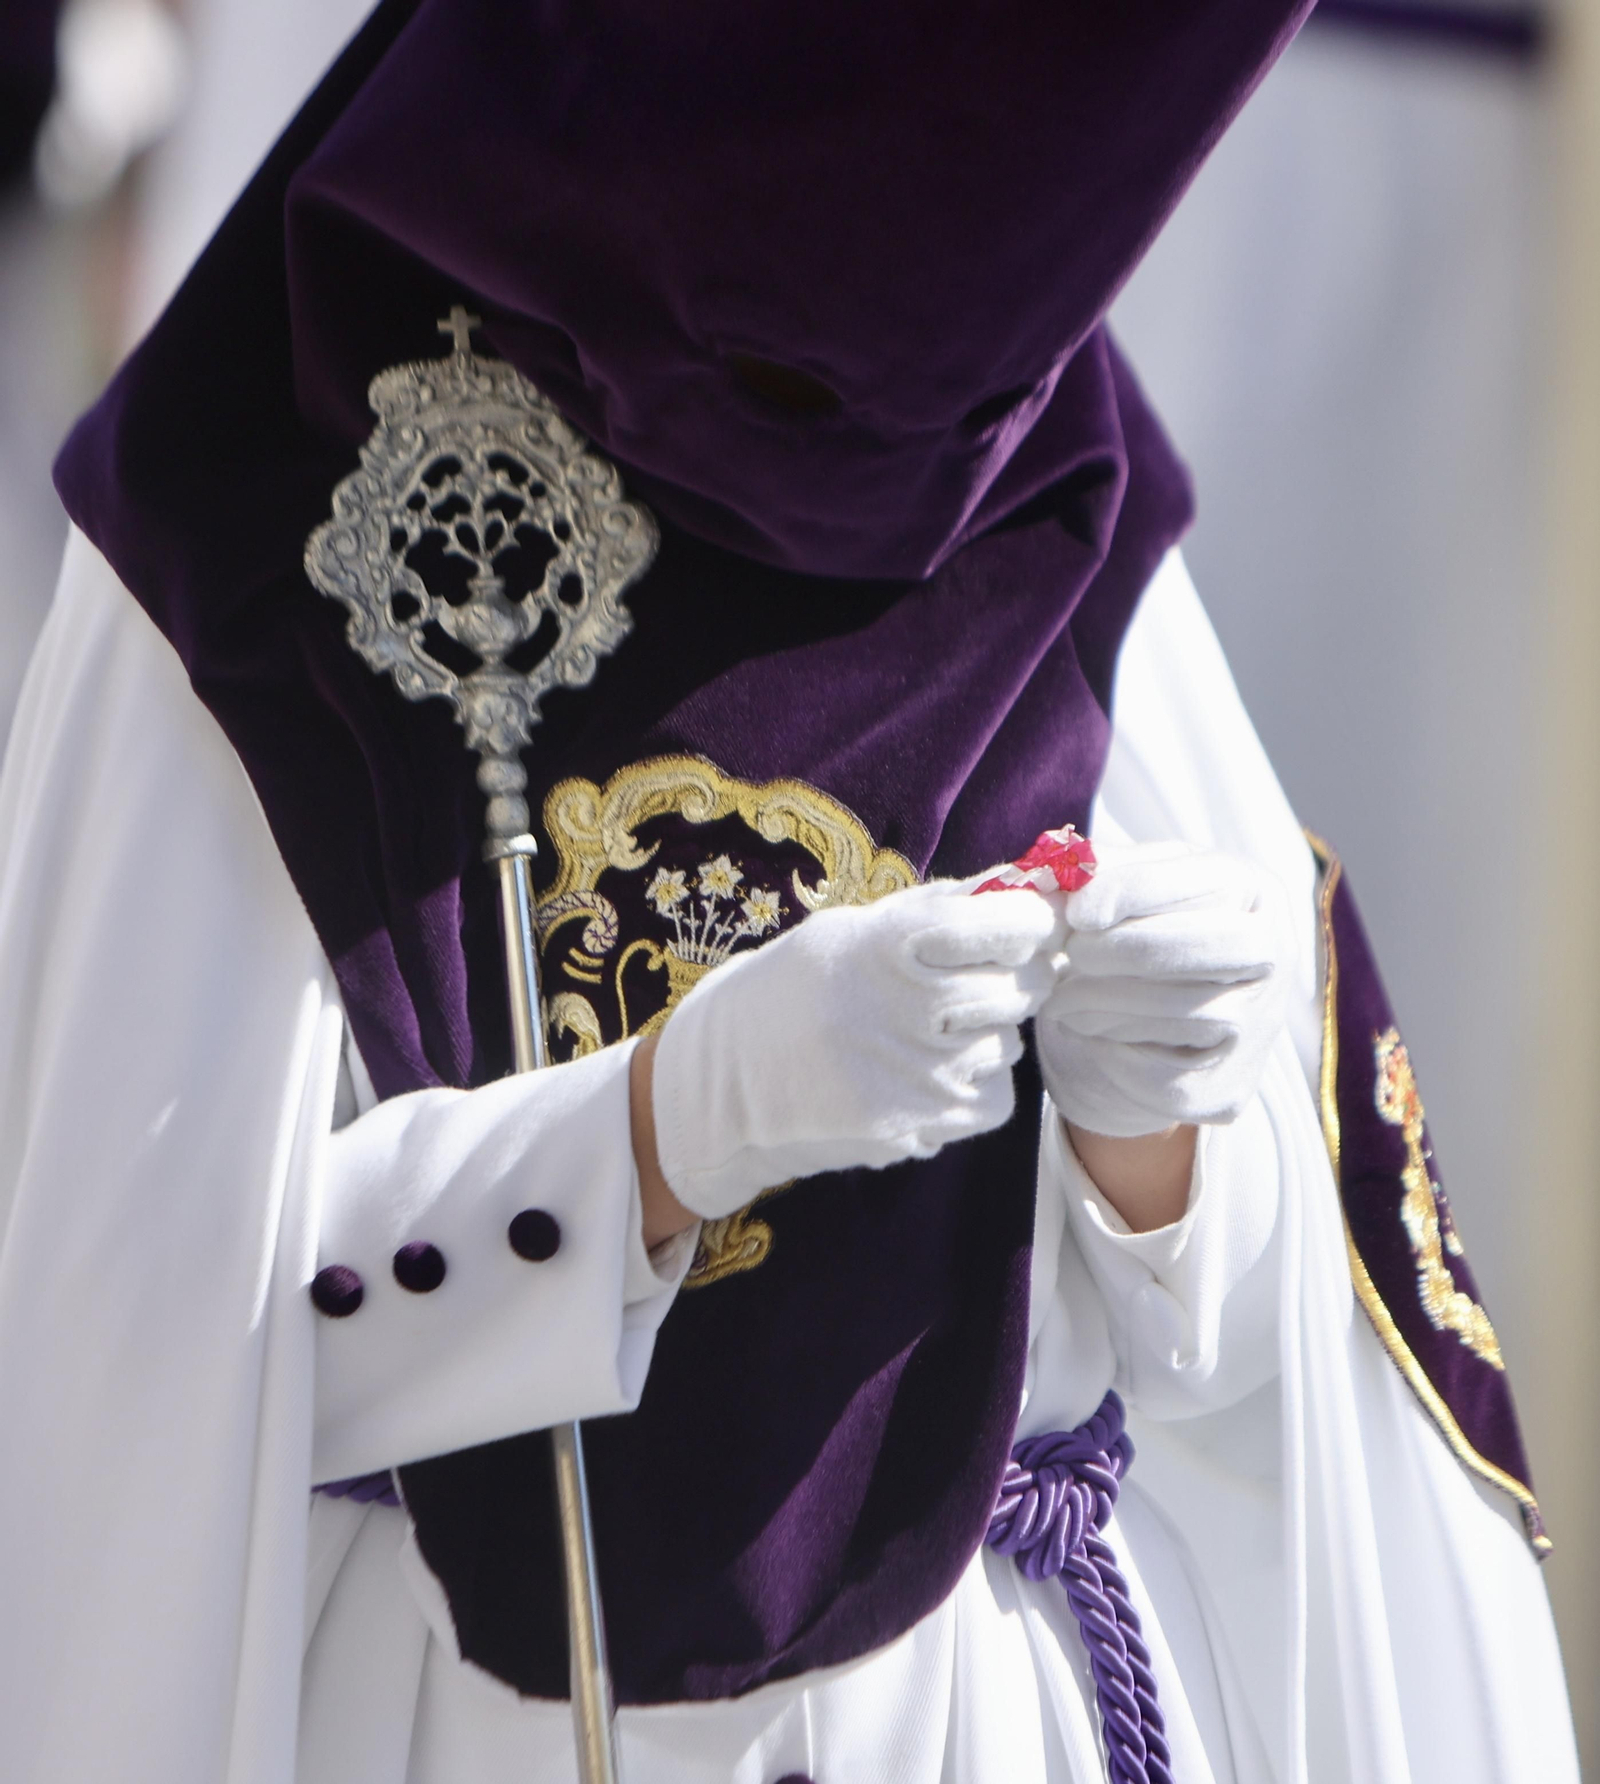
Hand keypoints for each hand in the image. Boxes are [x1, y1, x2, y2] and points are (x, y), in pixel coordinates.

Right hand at [650, 881, 1065, 1219]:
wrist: (727, 1082)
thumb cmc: (794, 991)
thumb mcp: (853, 929)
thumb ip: (938, 907)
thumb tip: (1021, 880)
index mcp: (890, 944)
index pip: (1006, 921)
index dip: (1032, 919)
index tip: (1031, 921)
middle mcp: (910, 1007)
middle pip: (1020, 986)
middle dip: (1017, 976)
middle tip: (987, 976)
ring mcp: (920, 1073)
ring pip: (1007, 1044)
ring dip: (988, 1033)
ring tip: (930, 1031)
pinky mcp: (922, 1125)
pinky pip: (994, 1099)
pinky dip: (975, 1085)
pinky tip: (929, 1072)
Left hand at [1038, 843, 1290, 1138]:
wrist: (1138, 1038)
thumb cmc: (1134, 945)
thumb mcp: (1126, 896)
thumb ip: (1104, 873)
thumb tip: (1069, 870)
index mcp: (1253, 892)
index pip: (1208, 882)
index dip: (1137, 891)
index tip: (1079, 910)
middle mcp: (1274, 955)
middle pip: (1217, 945)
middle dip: (1133, 947)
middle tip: (1076, 951)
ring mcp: (1259, 1025)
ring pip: (1191, 1009)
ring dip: (1110, 998)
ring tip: (1065, 992)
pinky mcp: (1225, 1084)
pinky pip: (1169, 1065)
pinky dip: (1114, 1043)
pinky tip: (1084, 1025)